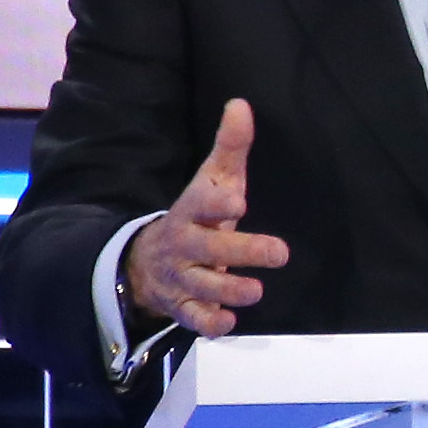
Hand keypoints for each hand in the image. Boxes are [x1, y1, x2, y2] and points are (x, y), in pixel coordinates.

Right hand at [125, 99, 288, 336]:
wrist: (147, 260)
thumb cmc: (197, 214)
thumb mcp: (211, 179)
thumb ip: (230, 146)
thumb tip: (241, 103)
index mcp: (190, 211)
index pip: (200, 204)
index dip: (216, 203)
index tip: (239, 201)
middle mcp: (183, 245)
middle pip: (208, 249)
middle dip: (242, 252)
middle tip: (279, 253)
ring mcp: (180, 278)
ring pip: (202, 286)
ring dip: (229, 290)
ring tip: (256, 290)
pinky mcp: (181, 307)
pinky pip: (192, 319)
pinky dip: (209, 323)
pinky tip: (229, 322)